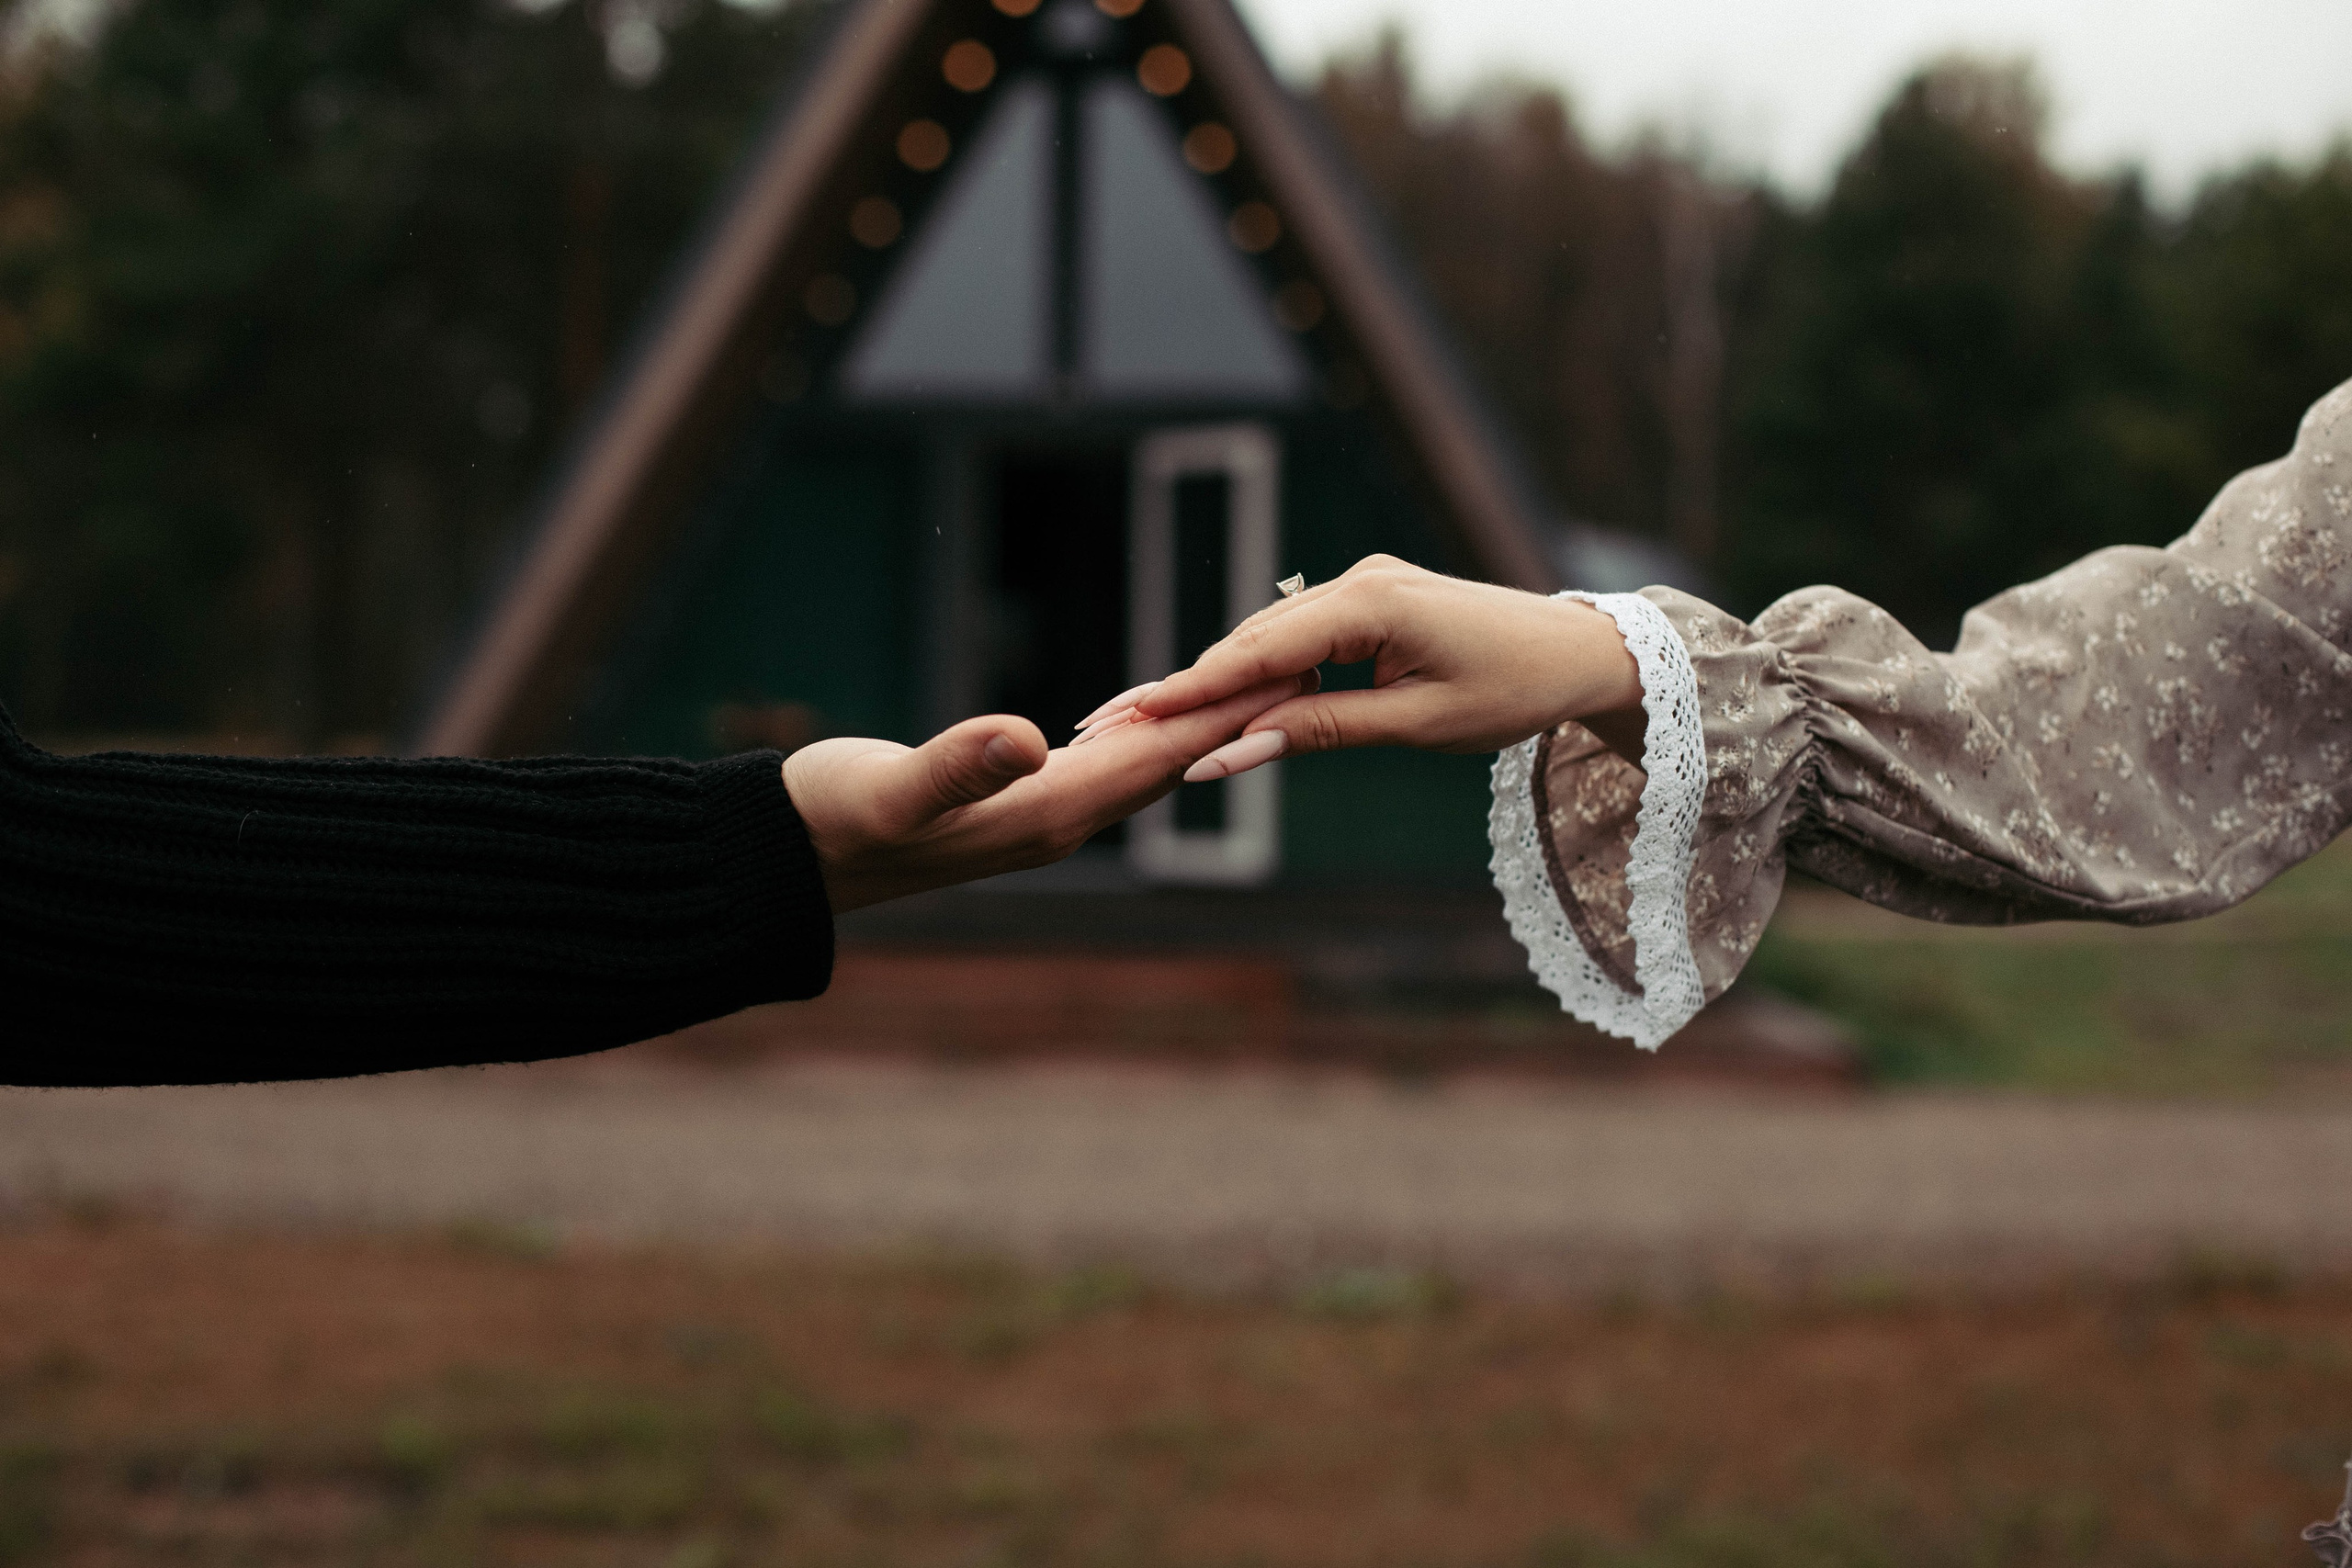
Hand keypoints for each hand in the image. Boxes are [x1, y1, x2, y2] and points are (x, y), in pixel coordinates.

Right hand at [781, 673, 1312, 911]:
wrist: (791, 860)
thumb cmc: (832, 820)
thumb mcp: (891, 788)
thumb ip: (958, 767)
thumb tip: (1026, 738)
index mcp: (1045, 812)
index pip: (1160, 757)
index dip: (1228, 713)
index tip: (1294, 674)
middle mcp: (1056, 822)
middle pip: (1171, 764)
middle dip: (1239, 719)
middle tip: (1312, 667)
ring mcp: (1036, 818)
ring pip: (1144, 770)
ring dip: (1200, 730)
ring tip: (1257, 689)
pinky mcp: (1013, 806)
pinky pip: (1105, 770)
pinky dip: (1146, 739)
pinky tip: (1157, 721)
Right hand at [1091, 555, 1645, 778]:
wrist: (1577, 653)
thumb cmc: (1512, 689)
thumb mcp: (1417, 724)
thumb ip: (1324, 731)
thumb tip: (1238, 751)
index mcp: (1372, 604)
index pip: (1261, 651)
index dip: (1194, 687)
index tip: (1136, 714)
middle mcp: (1357, 581)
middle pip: (1252, 641)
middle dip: (1187, 685)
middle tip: (1117, 723)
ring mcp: (1362, 586)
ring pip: (1270, 639)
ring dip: (1218, 681)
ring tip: (1149, 720)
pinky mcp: (1369, 600)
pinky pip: (1298, 638)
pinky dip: (1260, 671)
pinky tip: (1219, 704)